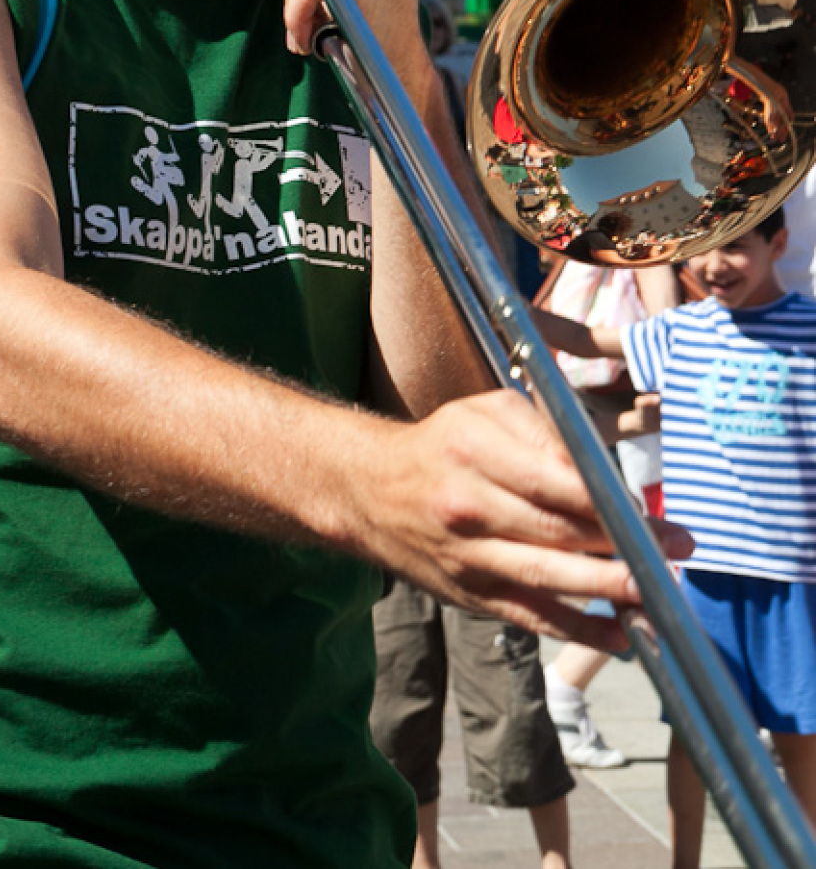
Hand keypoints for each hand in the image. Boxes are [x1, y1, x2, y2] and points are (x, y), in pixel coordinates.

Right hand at [357, 388, 691, 647]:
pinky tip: (620, 637)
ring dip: (609, 589)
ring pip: (548, 577)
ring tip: (658, 595)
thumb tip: (601, 471)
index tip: (650, 508)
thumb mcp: (486, 413)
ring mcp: (468, 556)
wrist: (371, 491)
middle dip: (625, 544)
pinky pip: (528, 616)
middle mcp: (469, 505)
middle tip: (678, 550)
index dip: (608, 499)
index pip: (555, 480)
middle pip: (559, 531)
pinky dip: (576, 630)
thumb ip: (544, 432)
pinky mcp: (470, 594)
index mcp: (475, 450)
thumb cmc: (443, 444)